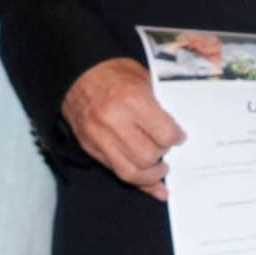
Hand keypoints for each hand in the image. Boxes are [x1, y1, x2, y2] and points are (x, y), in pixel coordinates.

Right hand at [64, 59, 183, 200]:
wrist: (77, 72)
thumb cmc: (114, 73)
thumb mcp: (143, 80)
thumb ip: (158, 108)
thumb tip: (175, 135)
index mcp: (131, 99)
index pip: (165, 134)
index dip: (177, 137)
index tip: (178, 136)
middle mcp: (113, 121)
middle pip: (148, 157)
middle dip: (163, 156)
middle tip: (166, 149)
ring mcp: (98, 137)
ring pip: (131, 172)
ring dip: (150, 176)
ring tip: (159, 169)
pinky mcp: (89, 147)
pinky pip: (115, 171)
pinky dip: (135, 180)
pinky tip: (149, 183)